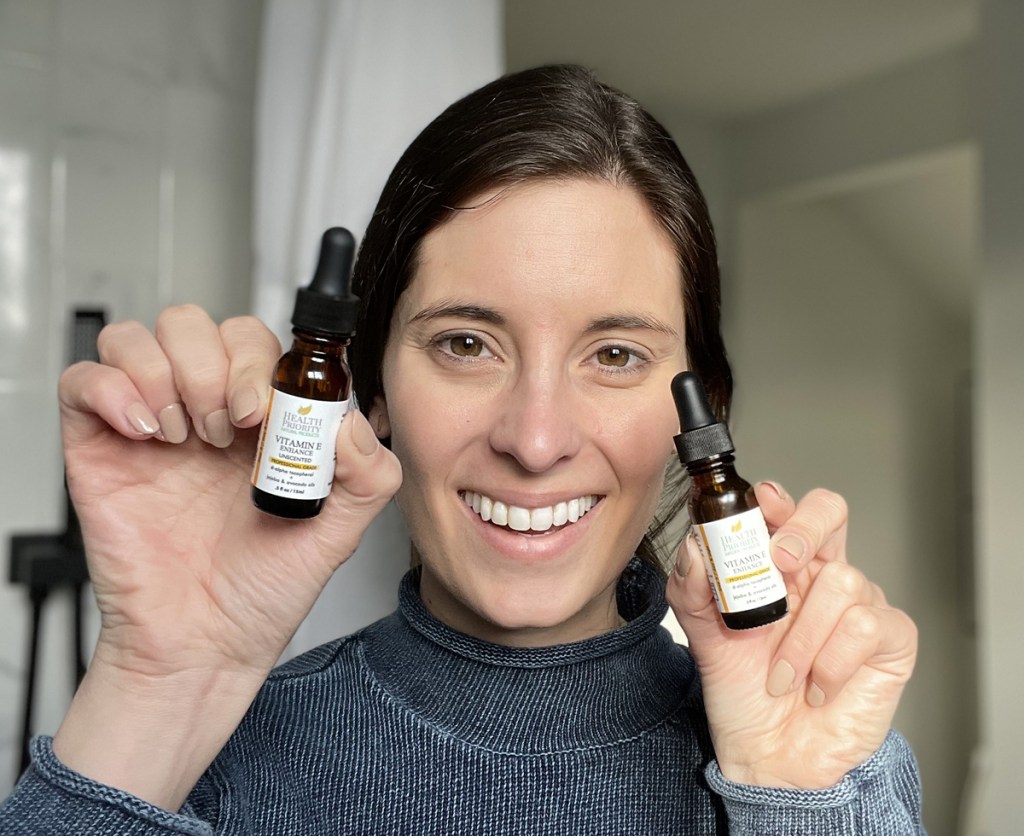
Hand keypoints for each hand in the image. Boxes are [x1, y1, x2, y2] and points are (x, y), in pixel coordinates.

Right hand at [52, 305, 400, 806]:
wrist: (204, 646)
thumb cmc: (262, 591)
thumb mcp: (341, 533)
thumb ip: (369, 473)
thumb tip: (350, 419)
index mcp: (261, 422)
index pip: (254, 342)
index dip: (260, 362)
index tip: (267, 416)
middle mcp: (205, 413)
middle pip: (195, 325)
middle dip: (215, 368)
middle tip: (229, 430)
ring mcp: (150, 426)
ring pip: (138, 338)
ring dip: (167, 376)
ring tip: (187, 438)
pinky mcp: (100, 447)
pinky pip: (83, 380)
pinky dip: (112, 390)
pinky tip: (147, 435)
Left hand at [666, 483, 916, 789]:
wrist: (770, 756)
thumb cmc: (743, 691)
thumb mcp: (704, 636)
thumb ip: (692, 590)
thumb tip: (694, 549)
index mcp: (777, 565)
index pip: (784, 510)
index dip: (776, 499)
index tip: (758, 504)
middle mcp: (820, 574)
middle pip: (830, 512)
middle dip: (805, 528)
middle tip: (780, 562)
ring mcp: (858, 604)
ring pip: (843, 580)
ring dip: (802, 635)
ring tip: (781, 675)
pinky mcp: (890, 640)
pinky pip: (867, 626)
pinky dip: (832, 661)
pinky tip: (817, 688)